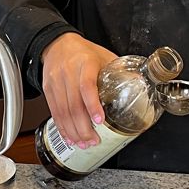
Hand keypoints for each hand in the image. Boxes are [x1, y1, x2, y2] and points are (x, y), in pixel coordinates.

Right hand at [41, 32, 116, 148]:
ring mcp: (56, 82)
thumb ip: (120, 70)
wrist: (58, 44)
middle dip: (83, 127)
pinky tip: (70, 137)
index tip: (100, 120)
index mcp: (85, 63)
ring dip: (73, 131)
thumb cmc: (84, 52)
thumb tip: (140, 83)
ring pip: (62, 112)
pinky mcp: (48, 90)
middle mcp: (68, 73)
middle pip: (73, 105)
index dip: (93, 105)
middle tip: (94, 140)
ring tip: (84, 143)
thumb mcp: (104, 56)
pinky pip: (54, 112)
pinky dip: (62, 128)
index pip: (87, 85)